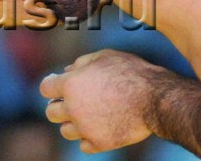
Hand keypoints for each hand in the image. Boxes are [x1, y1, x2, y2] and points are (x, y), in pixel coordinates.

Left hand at [40, 49, 154, 152]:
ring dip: (73, 123)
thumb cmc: (130, 72)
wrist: (155, 99)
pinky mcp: (99, 143)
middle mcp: (73, 108)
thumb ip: (81, 63)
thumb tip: (65, 72)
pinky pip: (83, 145)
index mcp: (70, 85)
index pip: (45, 89)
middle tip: (72, 102)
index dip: (51, 85)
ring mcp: (85, 128)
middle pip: (51, 113)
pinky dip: (88, 137)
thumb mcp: (103, 57)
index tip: (57, 85)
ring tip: (87, 115)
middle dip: (59, 106)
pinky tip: (98, 127)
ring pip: (65, 131)